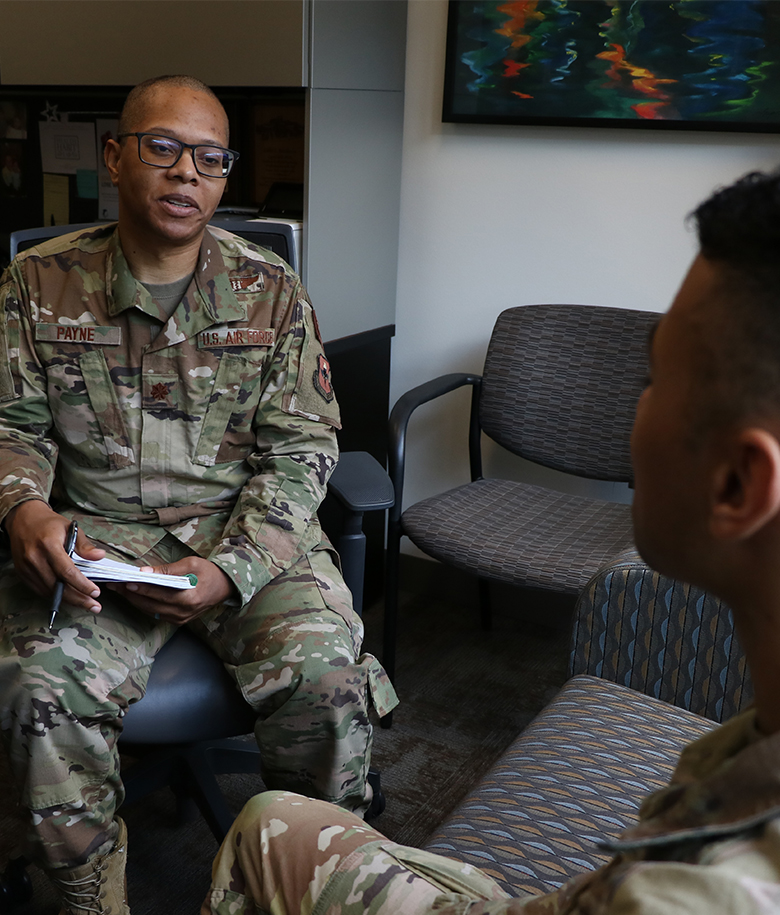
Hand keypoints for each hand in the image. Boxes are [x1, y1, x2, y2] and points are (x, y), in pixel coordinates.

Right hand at [5, 501, 104, 611]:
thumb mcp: (71, 528)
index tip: (96, 592)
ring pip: (49, 591)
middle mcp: (35, 558)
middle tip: (95, 606)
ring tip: (86, 604)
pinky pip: (40, 590)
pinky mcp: (22, 574)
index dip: (82, 585)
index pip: (67, 571)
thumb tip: (100, 556)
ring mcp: (26, 568)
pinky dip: (55, 596)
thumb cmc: (50, 524)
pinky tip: (69, 598)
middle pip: (58, 586)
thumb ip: (85, 545)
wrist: (23, 520)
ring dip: (68, 600)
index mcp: (48, 545)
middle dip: (78, 599)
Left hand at [105, 557, 235, 624]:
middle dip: (131, 594)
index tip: (125, 582)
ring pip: (150, 610)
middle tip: (115, 585)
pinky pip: (156, 613)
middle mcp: (183, 612)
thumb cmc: (209, 572)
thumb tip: (145, 571)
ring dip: (134, 600)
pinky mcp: (178, 621)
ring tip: (120, 589)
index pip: (158, 593)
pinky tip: (134, 595)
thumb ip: (167, 570)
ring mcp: (180, 619)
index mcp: (188, 598)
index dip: (140, 587)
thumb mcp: (191, 564)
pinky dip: (144, 604)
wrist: (224, 586)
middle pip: (150, 604)